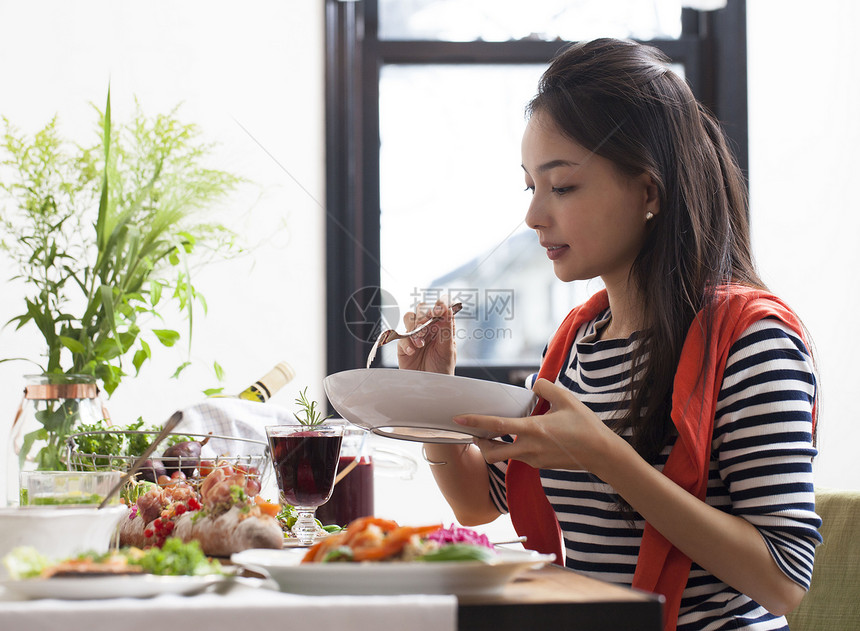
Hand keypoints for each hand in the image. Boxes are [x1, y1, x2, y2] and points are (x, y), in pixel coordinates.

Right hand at [396, 299, 456, 374]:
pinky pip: (401, 336)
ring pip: (409, 317)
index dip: (439, 305)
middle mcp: (429, 328)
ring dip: (414, 328)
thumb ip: (447, 329)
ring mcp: (415, 335)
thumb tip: (448, 309)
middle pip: (422, 308)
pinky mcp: (404, 345)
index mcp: (443, 327)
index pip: (441, 308)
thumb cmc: (442, 369)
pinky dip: (406, 342)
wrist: (430, 388)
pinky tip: (412, 352)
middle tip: (427, 326)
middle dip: (424, 315)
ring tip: (420, 344)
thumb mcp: (448, 350)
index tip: (440, 309)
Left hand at [453, 378, 623, 473]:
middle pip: (491, 453)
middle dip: (479, 443)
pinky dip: (513, 449)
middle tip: (475, 433)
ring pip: (504, 458)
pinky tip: (521, 438)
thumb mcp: (566, 399)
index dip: (474, 422)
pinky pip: (519, 458)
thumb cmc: (585, 426)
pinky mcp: (540, 466)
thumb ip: (545, 388)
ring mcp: (533, 460)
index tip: (458, 419)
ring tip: (492, 435)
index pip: (496, 425)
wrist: (602, 454)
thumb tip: (532, 385)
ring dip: (494, 448)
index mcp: (532, 429)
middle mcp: (528, 448)